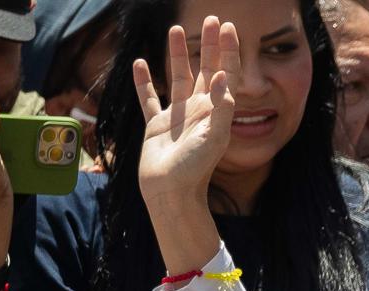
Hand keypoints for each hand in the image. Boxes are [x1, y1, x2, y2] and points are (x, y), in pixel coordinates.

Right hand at [134, 17, 234, 272]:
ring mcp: (176, 117)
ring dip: (177, 54)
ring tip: (175, 30)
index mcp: (214, 111)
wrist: (171, 193)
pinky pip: (149, 99)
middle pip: (204, 69)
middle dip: (208, 44)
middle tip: (210, 19)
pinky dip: (144, 82)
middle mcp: (197, 110)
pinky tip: (140, 63)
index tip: (227, 27)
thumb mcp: (215, 137)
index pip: (224, 74)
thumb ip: (221, 107)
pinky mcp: (156, 126)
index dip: (227, 51)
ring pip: (176, 77)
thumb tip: (221, 75)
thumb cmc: (196, 168)